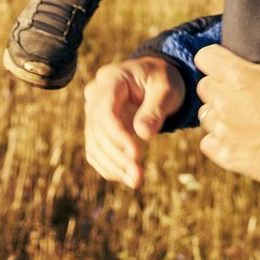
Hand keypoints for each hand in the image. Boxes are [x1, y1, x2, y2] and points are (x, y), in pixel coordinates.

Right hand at [82, 56, 184, 189]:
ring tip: (136, 181)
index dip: (117, 135)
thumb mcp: (166, 89)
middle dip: (116, 157)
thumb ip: (155, 110)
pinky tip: (127, 177)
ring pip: (94, 144)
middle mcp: (95, 95)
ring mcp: (93, 112)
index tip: (136, 155)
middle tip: (138, 178)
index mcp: (111, 79)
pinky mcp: (96, 128)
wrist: (155, 79)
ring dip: (112, 166)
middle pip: (97, 130)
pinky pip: (96, 151)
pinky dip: (109, 167)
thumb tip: (143, 134)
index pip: (104, 111)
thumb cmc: (162, 80)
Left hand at [194, 45, 259, 186]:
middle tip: (239, 93)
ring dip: (218, 114)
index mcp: (238, 75)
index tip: (224, 64)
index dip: (214, 59)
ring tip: (240, 118)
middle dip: (218, 86)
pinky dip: (219, 140)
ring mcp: (222, 130)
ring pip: (204, 115)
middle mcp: (224, 100)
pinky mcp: (226, 155)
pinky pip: (208, 142)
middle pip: (203, 86)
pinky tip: (238, 138)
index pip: (204, 56)